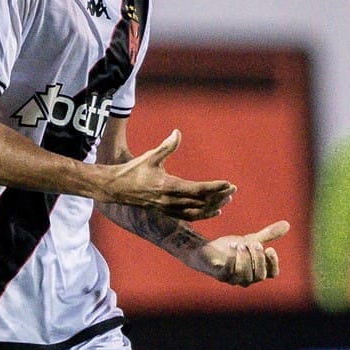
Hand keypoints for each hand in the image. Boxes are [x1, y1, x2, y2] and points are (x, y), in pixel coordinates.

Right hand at [99, 130, 235, 220]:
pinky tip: (215, 211)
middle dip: (219, 196)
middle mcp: (170, 200)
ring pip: (197, 211)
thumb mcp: (150, 156)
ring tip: (227, 200)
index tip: (228, 183)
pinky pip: (189, 216)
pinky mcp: (166, 211)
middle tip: (233, 190)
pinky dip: (204, 215)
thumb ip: (166, 146)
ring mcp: (168, 208)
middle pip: (201, 202)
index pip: (198, 189)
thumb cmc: (133, 170)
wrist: (116, 188)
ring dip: (213, 206)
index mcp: (168, 186)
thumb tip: (177, 132)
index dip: (215, 187)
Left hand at [188, 220, 289, 285]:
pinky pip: (227, 273)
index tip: (270, 248)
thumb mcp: (250, 240)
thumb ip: (267, 235)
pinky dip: (231, 261)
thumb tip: (287, 224)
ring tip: (240, 244)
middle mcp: (247, 279)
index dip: (273, 263)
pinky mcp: (219, 275)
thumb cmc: (230, 248)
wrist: (205, 249)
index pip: (272, 273)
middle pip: (260, 275)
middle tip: (254, 243)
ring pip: (245, 276)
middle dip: (258, 258)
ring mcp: (233, 279)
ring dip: (245, 259)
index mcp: (257, 271)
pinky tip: (231, 246)